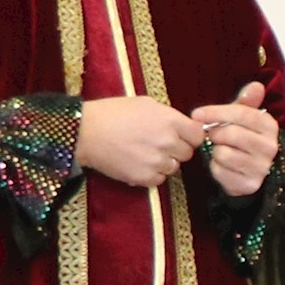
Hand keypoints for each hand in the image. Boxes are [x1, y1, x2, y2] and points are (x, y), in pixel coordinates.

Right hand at [77, 96, 203, 187]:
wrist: (85, 132)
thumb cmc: (113, 113)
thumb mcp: (145, 104)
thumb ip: (169, 115)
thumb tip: (184, 126)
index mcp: (170, 121)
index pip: (198, 135)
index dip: (190, 136)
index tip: (182, 136)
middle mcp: (168, 142)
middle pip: (187, 153)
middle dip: (176, 149)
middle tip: (158, 144)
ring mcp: (157, 161)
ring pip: (174, 168)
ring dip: (164, 162)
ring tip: (144, 153)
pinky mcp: (144, 177)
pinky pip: (159, 180)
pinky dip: (151, 174)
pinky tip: (138, 163)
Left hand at [185, 80, 280, 199]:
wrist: (251, 172)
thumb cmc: (244, 140)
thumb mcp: (245, 119)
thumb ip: (246, 103)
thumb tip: (256, 85)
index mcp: (269, 126)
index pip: (243, 114)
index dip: (216, 112)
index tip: (196, 114)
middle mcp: (269, 147)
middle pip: (231, 134)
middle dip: (215, 133)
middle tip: (213, 135)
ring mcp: (262, 167)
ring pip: (223, 154)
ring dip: (216, 152)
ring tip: (221, 150)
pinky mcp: (250, 184)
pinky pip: (221, 171)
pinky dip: (216, 167)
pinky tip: (223, 165)